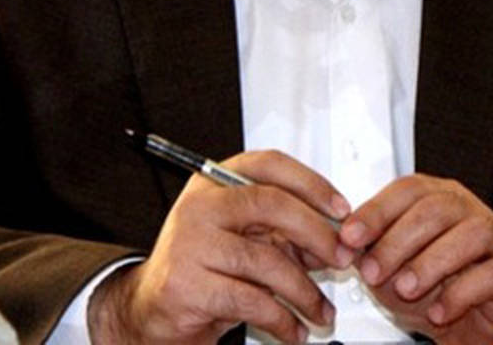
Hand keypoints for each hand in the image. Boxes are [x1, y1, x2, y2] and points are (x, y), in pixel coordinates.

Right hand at [88, 149, 355, 344]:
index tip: (341, 208)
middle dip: (317, 234)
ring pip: (266, 260)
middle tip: (342, 259)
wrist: (150, 309)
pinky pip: (251, 300)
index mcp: (215, 182)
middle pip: (272, 205)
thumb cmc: (203, 268)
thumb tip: (333, 242)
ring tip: (322, 311)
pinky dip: (282, 319)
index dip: (311, 183)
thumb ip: (285, 234)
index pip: (269, 165)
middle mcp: (200, 205)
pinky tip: (293, 329)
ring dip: (304, 291)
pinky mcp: (187, 285)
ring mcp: (190, 243)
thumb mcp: (246, 240)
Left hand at [339, 174, 492, 344]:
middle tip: (373, 271)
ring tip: (405, 289)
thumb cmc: (434, 287)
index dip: (377, 210)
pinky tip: (438, 311)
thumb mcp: (393, 270)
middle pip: (436, 208)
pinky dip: (460, 294)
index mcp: (437, 198)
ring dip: (430, 263)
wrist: (471, 323)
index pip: (408, 189)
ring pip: (470, 234)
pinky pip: (491, 274)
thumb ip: (373, 253)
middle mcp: (467, 211)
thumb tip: (348, 245)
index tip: (350, 236)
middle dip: (397, 241)